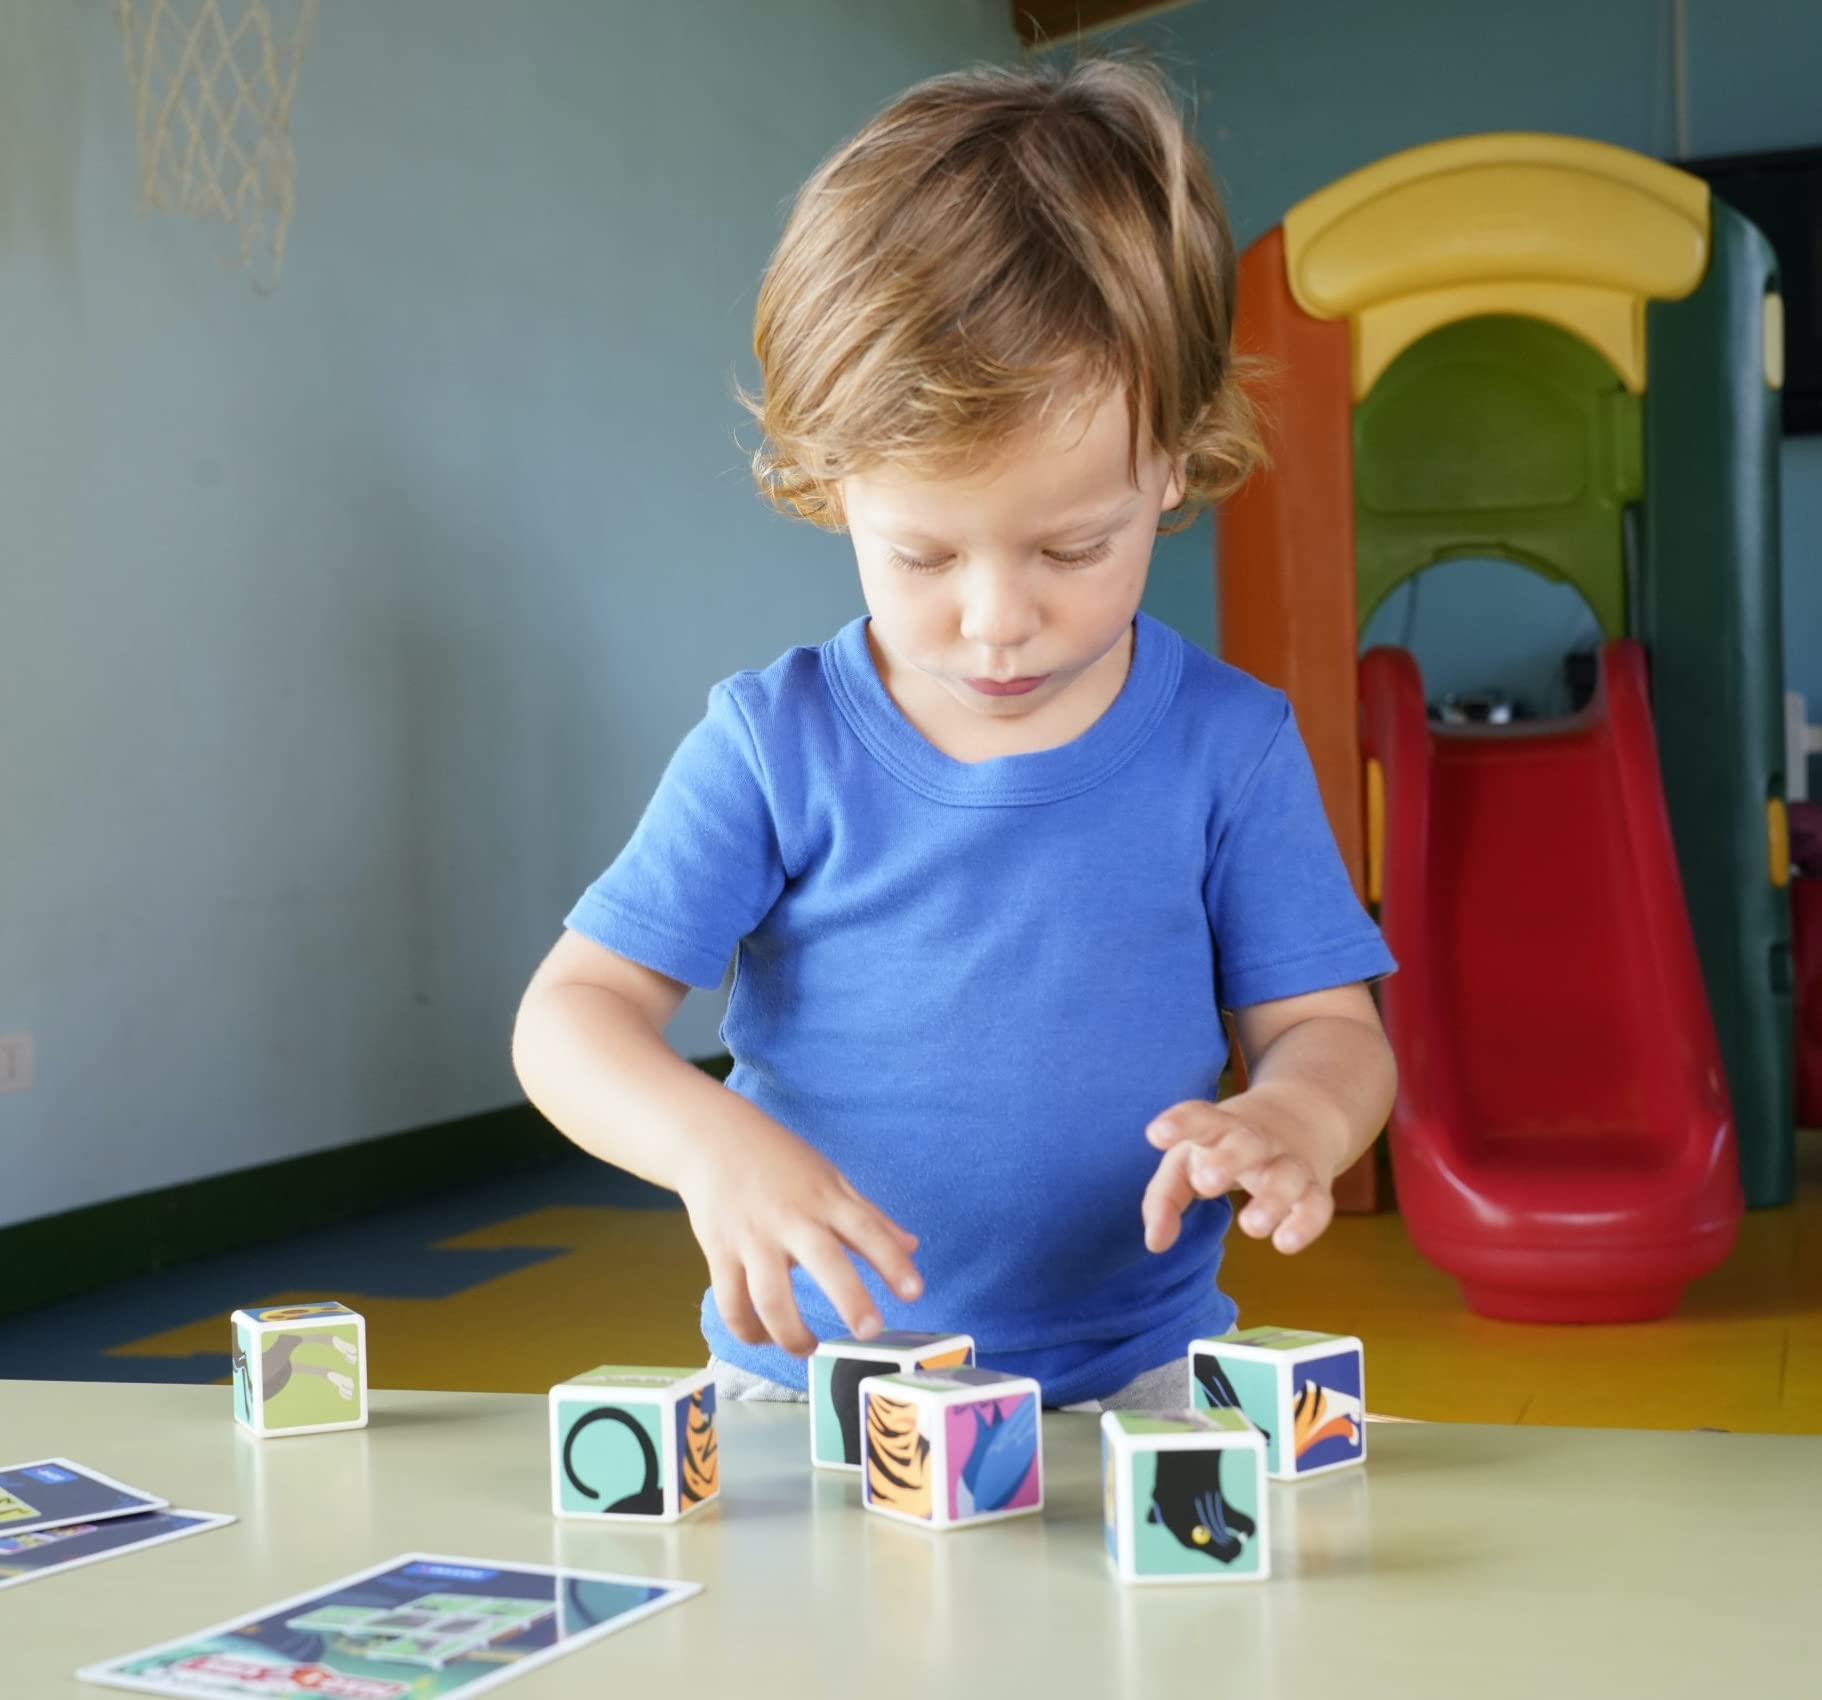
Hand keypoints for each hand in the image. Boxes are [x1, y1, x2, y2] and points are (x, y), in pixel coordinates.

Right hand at [675, 1109, 922, 1355]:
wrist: (712, 1138)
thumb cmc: (778, 1160)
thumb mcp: (830, 1178)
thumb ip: (869, 1216)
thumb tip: (912, 1246)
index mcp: (823, 1198)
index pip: (866, 1228)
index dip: (891, 1261)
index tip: (914, 1292)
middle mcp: (790, 1219)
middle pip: (823, 1260)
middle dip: (849, 1298)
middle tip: (870, 1331)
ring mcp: (752, 1238)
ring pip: (770, 1295)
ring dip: (790, 1332)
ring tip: (810, 1348)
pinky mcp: (719, 1253)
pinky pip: (732, 1302)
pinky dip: (748, 1329)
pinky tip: (765, 1337)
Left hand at [1139, 1087, 1340, 1257]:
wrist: (1304, 1114)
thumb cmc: (1227, 1146)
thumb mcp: (1188, 1160)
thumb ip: (1164, 1199)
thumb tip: (1155, 1244)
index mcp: (1219, 1127)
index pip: (1199, 1117)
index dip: (1178, 1123)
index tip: (1154, 1134)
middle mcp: (1257, 1140)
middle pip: (1246, 1143)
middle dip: (1228, 1161)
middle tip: (1205, 1184)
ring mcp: (1289, 1161)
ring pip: (1287, 1175)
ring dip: (1271, 1199)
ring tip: (1250, 1226)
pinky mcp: (1316, 1187)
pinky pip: (1318, 1204)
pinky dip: (1306, 1223)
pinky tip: (1285, 1243)